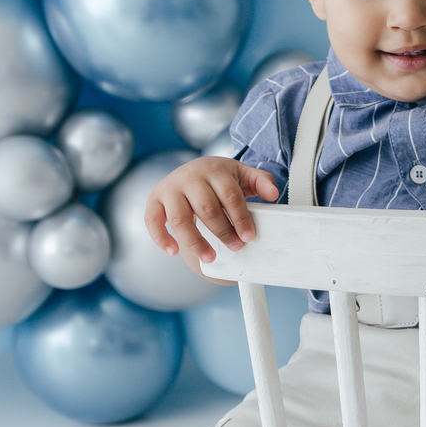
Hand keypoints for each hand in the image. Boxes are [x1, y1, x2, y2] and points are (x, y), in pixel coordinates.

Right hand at [144, 157, 279, 270]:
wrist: (190, 170)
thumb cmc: (218, 178)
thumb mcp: (241, 174)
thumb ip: (261, 181)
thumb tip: (273, 194)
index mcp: (213, 169)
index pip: (229, 195)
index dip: (240, 217)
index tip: (249, 236)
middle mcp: (189, 177)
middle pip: (206, 208)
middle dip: (223, 231)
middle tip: (236, 246)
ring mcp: (169, 188)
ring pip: (181, 219)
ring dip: (196, 241)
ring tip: (211, 257)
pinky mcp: (154, 200)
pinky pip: (152, 221)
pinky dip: (161, 238)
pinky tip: (173, 252)